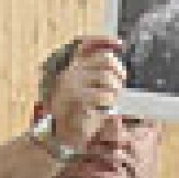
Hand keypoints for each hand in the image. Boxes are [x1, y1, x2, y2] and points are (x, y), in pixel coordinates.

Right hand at [47, 36, 125, 151]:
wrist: (59, 137)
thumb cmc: (74, 115)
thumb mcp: (83, 91)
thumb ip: (95, 75)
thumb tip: (118, 60)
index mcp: (71, 67)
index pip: (87, 44)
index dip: (104, 41)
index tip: (119, 43)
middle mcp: (71, 72)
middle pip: (105, 60)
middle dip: (118, 71)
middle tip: (119, 84)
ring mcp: (74, 85)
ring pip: (107, 77)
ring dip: (115, 89)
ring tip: (111, 99)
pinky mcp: (80, 100)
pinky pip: (105, 96)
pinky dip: (110, 102)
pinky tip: (106, 109)